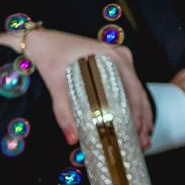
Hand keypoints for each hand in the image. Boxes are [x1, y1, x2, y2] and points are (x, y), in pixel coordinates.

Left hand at [0, 28, 153, 149]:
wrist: (41, 41)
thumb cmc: (50, 57)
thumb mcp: (56, 85)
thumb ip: (64, 112)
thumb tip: (72, 138)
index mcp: (112, 58)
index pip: (132, 91)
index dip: (136, 114)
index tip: (136, 133)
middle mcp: (121, 57)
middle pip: (139, 92)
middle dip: (142, 119)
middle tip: (143, 142)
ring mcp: (121, 59)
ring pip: (138, 91)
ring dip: (141, 114)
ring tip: (144, 137)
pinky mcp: (116, 64)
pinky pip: (130, 86)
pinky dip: (134, 104)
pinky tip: (137, 122)